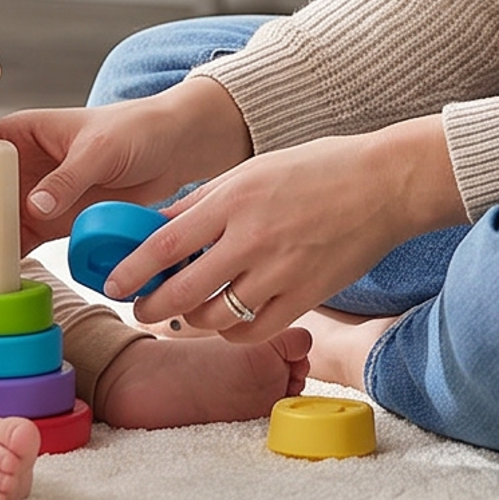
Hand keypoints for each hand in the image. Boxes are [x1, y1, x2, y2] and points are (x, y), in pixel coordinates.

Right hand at [0, 78, 250, 270]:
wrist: (175, 148)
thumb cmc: (137, 130)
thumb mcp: (101, 148)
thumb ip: (68, 177)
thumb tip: (32, 206)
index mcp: (22, 132)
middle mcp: (21, 164)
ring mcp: (35, 194)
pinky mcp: (53, 221)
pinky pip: (18, 241)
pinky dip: (3, 258)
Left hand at [107, 118, 463, 339]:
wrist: (385, 184)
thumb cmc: (320, 168)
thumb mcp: (255, 169)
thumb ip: (207, 200)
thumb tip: (161, 226)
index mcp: (235, 198)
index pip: (165, 243)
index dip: (132, 269)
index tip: (113, 283)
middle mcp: (251, 237)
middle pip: (182, 291)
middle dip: (151, 306)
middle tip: (140, 309)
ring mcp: (279, 271)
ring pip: (214, 317)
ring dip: (190, 320)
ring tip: (185, 312)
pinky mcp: (305, 296)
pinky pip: (252, 331)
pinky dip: (231, 331)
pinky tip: (227, 320)